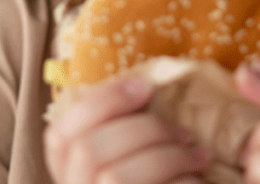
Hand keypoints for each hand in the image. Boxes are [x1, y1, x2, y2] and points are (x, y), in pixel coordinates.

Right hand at [43, 75, 211, 183]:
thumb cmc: (161, 182)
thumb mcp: (133, 163)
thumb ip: (124, 138)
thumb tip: (146, 89)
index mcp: (69, 179)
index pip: (61, 133)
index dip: (102, 101)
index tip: (145, 86)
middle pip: (89, 150)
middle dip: (145, 128)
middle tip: (184, 131)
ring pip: (116, 175)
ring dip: (167, 156)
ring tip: (198, 156)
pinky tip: (198, 183)